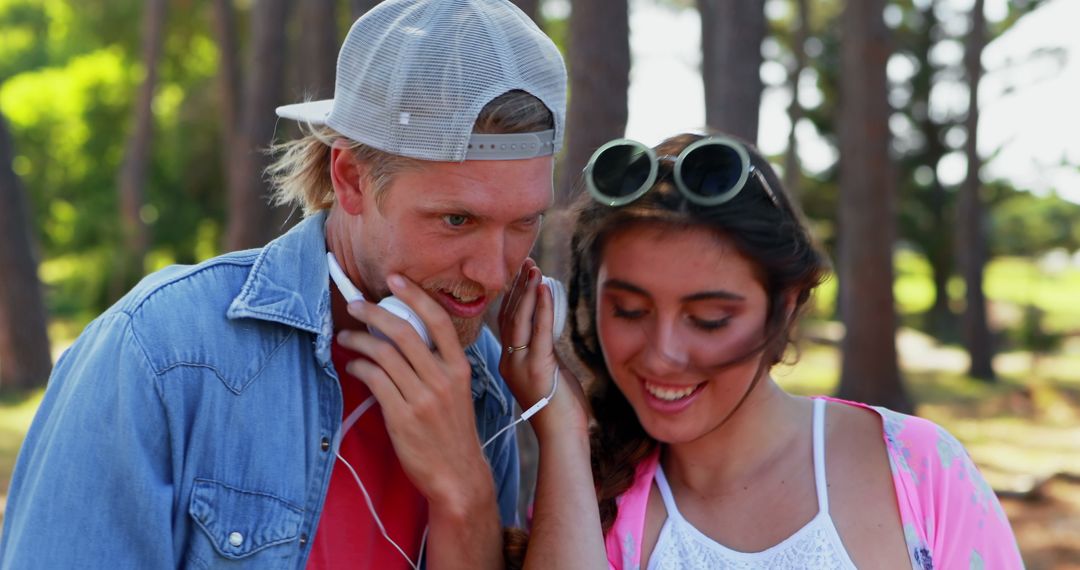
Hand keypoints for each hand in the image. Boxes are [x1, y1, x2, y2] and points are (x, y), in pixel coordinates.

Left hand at [338, 274, 492, 514]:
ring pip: (383, 353)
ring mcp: (423, 397)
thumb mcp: (457, 392)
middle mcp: (443, 378)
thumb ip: (437, 366)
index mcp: (460, 368)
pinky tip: (354, 366)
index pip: (438, 320)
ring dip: (359, 340)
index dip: (415, 295)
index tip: (395, 280)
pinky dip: (359, 367)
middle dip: (374, 312)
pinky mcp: (402, 416)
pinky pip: (374, 379)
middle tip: (356, 305)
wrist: (458, 475)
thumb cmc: (452, 432)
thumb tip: (403, 339)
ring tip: (346, 338)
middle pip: (403, 331)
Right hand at [497, 259, 588, 439]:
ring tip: (533, 268)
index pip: (506, 322)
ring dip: (527, 291)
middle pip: (509, 316)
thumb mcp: (548, 373)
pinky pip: (539, 331)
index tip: (518, 274)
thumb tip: (548, 327)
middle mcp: (509, 361)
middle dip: (517, 287)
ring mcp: (521, 365)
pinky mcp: (538, 368)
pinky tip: (544, 289)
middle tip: (524, 262)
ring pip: (519, 320)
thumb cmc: (560, 409)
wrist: (562, 436)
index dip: (511, 296)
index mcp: (509, 363)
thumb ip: (544, 350)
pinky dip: (541, 307)